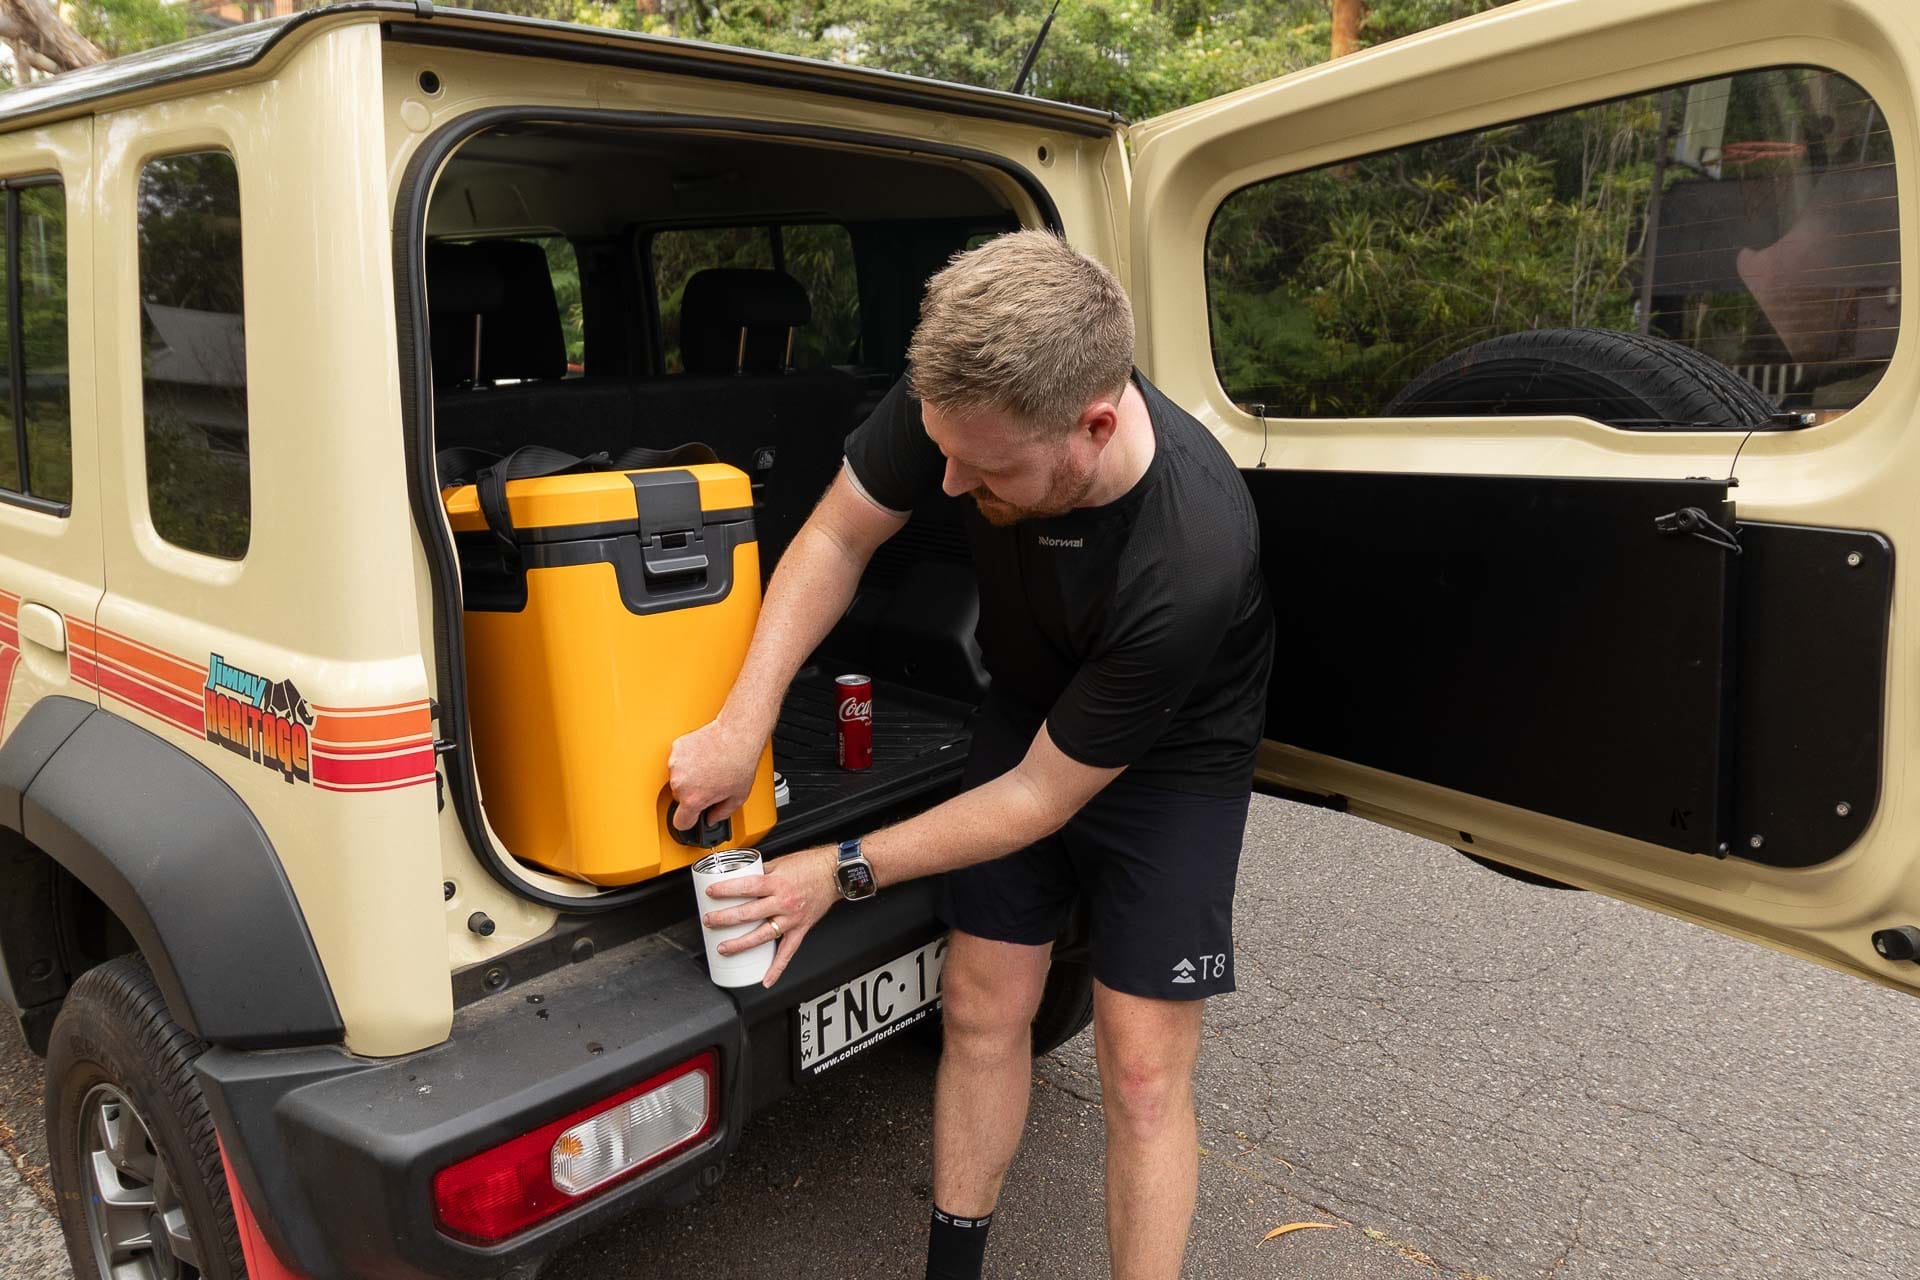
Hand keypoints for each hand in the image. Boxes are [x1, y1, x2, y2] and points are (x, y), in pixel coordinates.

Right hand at [668, 716, 762, 832]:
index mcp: (693, 799)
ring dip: (689, 777)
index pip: (680, 822)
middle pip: (679, 798)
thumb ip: (721, 814)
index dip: (689, 822)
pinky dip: (687, 761)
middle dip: (692, 795)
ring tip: (708, 768)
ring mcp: (676, 764)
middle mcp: (680, 783)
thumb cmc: (739, 763)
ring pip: (678, 779)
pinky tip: (703, 758)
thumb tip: (713, 818)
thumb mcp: (738, 797)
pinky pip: (678, 761)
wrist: (737, 735)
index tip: (692, 818)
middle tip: (709, 785)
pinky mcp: (676, 748)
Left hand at [701, 845, 839, 986]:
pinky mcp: (800, 929)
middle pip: (749, 913)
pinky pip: (788, 952)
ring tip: (724, 947)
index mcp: (777, 883)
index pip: (747, 887)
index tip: (711, 893)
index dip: (727, 890)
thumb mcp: (781, 862)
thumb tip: (741, 875)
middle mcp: (783, 902)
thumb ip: (761, 871)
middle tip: (710, 921)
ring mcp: (792, 918)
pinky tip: (766, 979)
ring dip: (741, 944)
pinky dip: (777, 968)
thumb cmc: (810, 866)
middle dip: (725, 919)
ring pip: (763, 935)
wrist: (835, 874)